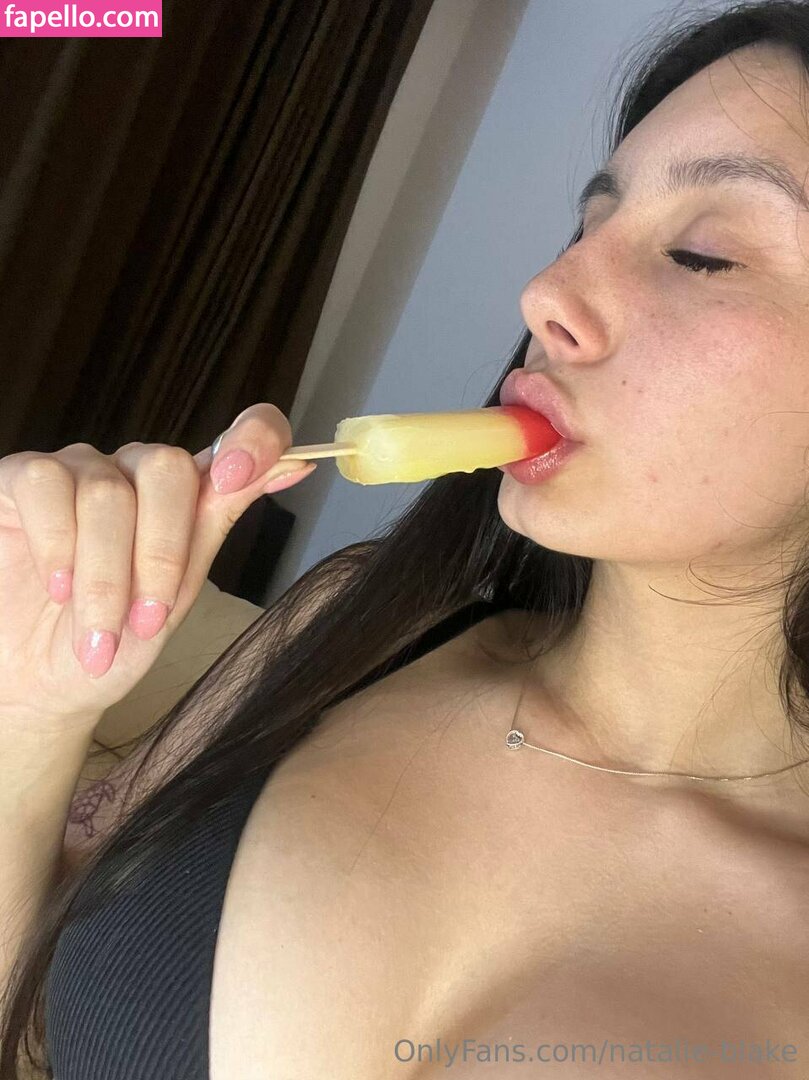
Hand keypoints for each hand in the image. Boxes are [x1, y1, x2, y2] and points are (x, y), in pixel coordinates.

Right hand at [0, 403, 315, 736]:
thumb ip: (217, 525)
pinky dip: (57, 547)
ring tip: (97, 631)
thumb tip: (296, 467)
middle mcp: (136, 472)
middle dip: (159, 554)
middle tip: (145, 621)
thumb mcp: (175, 598)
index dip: (255, 438)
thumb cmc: (116, 642)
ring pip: (106, 492)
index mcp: (188, 497)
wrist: (41, 687)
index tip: (241, 477)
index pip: (242, 434)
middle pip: (167, 468)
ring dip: (104, 575)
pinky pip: (45, 485)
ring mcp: (79, 471)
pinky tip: (57, 588)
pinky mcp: (21, 479)